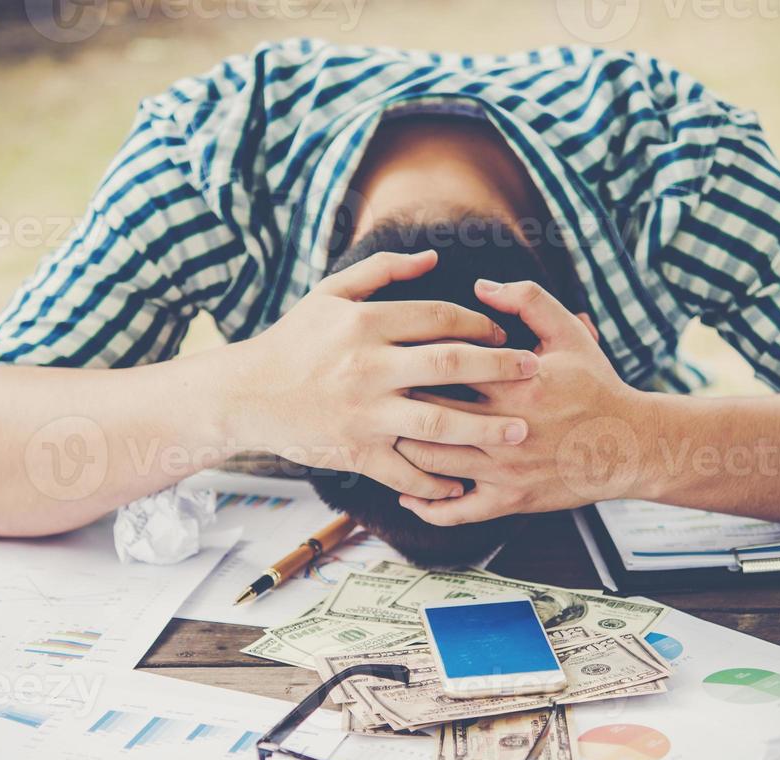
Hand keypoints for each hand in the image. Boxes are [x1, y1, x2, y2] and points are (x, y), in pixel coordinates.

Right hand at [230, 251, 540, 499]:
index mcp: (365, 324)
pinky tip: (465, 482)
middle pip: (450, 364)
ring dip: (485, 427)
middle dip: (499, 368)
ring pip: (438, 421)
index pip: (438, 318)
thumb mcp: (329, 295)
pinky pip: (407, 470)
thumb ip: (381, 272)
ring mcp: (365, 413)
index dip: (479, 324)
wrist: (245, 394)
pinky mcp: (356, 452)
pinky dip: (438, 480)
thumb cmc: (292, 342)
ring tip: (518, 431)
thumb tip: (432, 257)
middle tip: (534, 374)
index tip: (504, 335)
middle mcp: (369, 367)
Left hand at [394, 279, 645, 523]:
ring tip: (385, 433)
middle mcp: (505, 428)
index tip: (395, 353)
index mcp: (514, 383)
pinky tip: (407, 493)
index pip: (445, 367)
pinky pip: (457, 512)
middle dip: (396, 402)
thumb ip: (527, 301)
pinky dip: (427, 506)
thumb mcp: (568, 333)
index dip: (413, 359)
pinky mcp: (509, 501)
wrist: (628, 445)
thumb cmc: (594, 386)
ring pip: (432, 462)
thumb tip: (480, 286)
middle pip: (429, 413)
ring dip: (402, 449)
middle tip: (377, 392)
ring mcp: (504, 469)